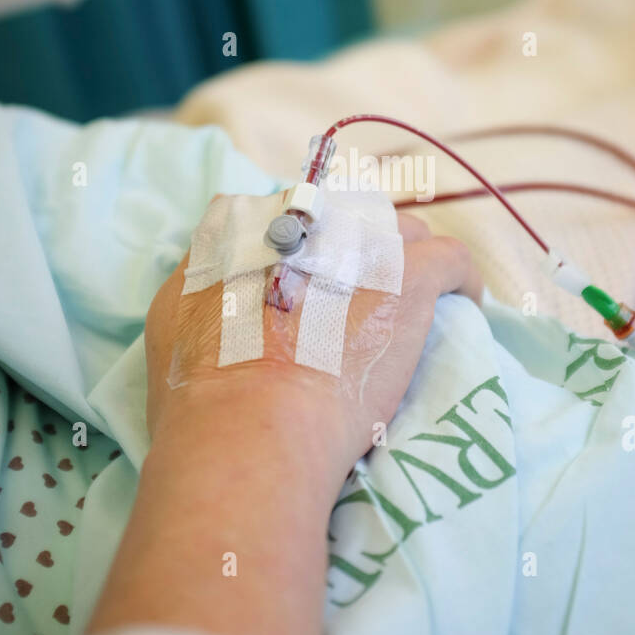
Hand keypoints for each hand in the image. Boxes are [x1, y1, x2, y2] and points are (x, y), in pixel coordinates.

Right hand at [144, 204, 481, 503]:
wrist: (251, 421)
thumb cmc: (202, 385)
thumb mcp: (172, 317)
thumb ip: (201, 276)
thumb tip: (224, 264)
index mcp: (248, 225)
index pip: (289, 212)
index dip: (304, 249)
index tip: (309, 284)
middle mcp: (310, 219)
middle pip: (350, 217)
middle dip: (358, 250)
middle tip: (356, 300)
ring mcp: (363, 247)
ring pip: (404, 232)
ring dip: (408, 261)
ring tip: (408, 303)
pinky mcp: (410, 279)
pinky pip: (453, 259)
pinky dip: (460, 278)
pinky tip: (462, 302)